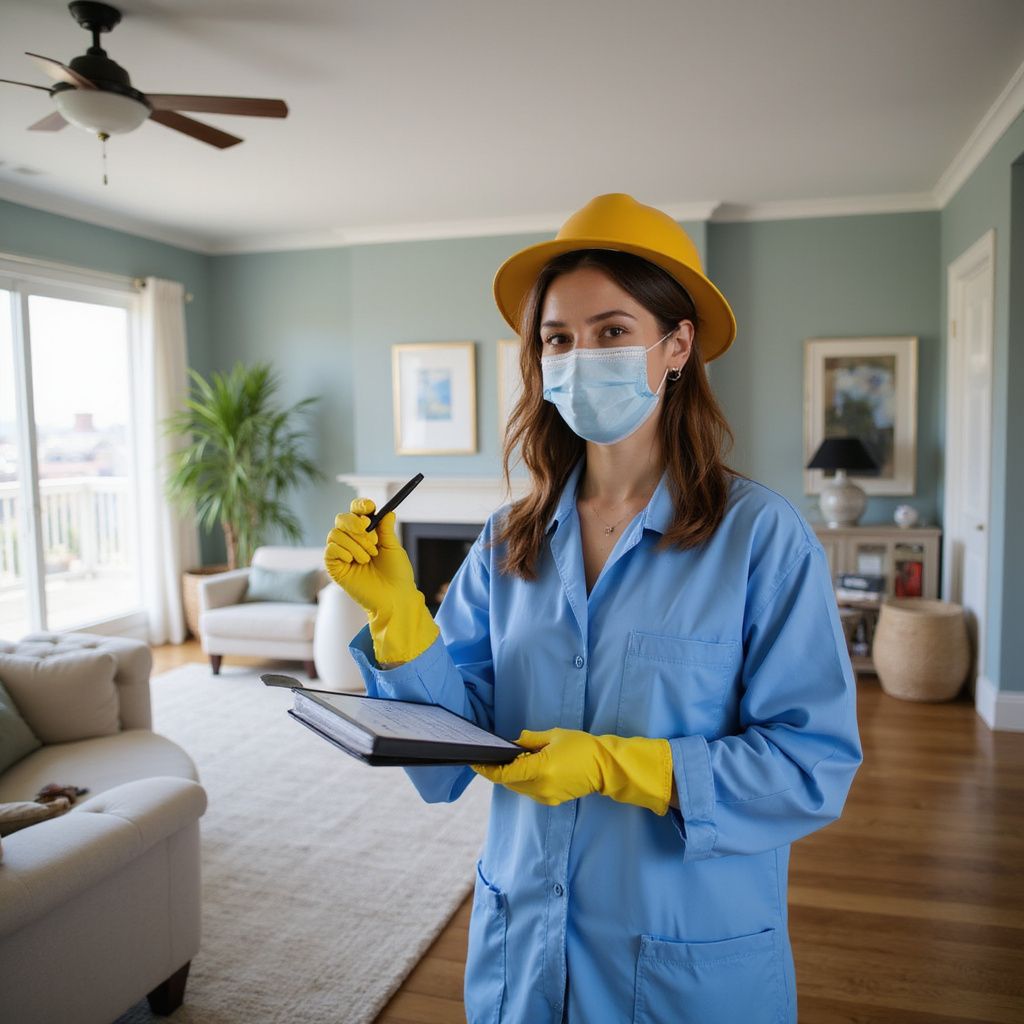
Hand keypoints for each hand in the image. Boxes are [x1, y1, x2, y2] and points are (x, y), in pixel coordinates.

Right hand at [325, 498, 414, 617]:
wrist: (394, 597)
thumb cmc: (397, 574)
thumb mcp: (393, 547)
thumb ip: (386, 529)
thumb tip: (387, 511)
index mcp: (367, 533)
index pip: (357, 512)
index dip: (360, 506)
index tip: (370, 507)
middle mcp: (352, 540)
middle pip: (341, 518)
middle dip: (355, 523)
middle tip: (370, 535)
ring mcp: (342, 553)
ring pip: (335, 533)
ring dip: (354, 543)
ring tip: (368, 557)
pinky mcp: (334, 567)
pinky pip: (330, 549)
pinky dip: (343, 551)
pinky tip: (355, 562)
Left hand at [472, 728, 671, 814]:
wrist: (605, 767)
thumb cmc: (582, 747)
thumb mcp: (555, 735)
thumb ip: (531, 740)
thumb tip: (515, 743)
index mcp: (541, 769)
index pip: (505, 774)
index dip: (487, 770)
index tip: (475, 763)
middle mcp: (541, 786)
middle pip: (509, 782)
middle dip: (500, 770)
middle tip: (498, 756)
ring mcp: (547, 796)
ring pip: (518, 788)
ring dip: (513, 776)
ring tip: (517, 760)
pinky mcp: (552, 800)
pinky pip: (530, 791)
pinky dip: (525, 781)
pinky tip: (531, 769)